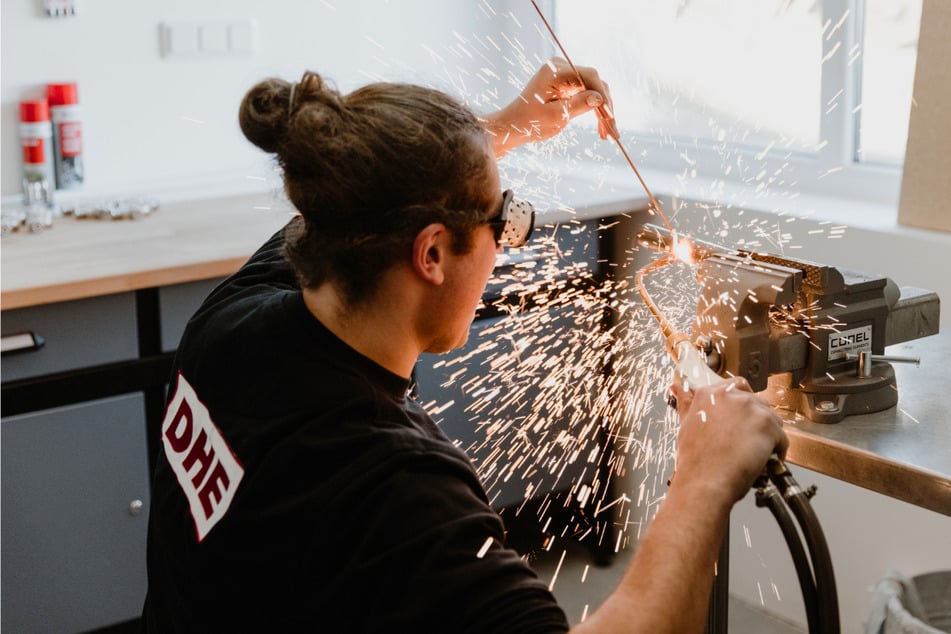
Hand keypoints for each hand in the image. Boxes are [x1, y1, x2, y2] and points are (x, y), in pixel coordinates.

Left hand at [484, 57, 615, 156]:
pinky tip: (601, 128)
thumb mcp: (555, 116)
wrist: (514, 126)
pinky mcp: (567, 85)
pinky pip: (587, 95)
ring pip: (593, 90)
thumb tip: (600, 99)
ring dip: (602, 112)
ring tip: (608, 134)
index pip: (589, 76)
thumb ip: (577, 105)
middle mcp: (562, 67)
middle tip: (613, 131)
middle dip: (605, 107)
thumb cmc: (529, 122)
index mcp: (555, 70)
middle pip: (594, 83)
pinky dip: (594, 111)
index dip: (603, 96)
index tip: (610, 117)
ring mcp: (565, 75)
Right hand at [669, 377, 787, 506]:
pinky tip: (764, 462)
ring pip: (772, 420)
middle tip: (748, 442)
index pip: (737, 387)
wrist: (704, 482)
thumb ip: (685, 403)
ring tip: (755, 454)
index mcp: (710, 394)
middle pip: (757, 404)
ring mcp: (750, 408)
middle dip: (756, 423)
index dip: (743, 405)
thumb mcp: (685, 424)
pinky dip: (777, 451)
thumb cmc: (694, 461)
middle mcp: (730, 396)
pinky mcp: (767, 424)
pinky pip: (782, 437)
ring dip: (768, 436)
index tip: (743, 418)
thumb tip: (675, 387)